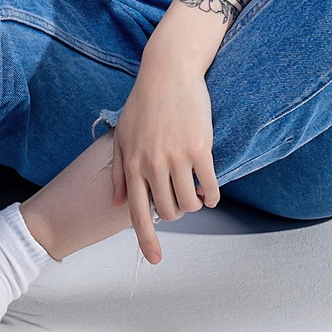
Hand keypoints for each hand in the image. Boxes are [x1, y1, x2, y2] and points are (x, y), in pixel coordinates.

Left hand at [110, 36, 218, 263]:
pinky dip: (213, 195)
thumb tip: (117, 202)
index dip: (147, 240)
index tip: (155, 259)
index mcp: (132, 164)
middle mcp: (152, 164)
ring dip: (196, 203)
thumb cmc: (144, 102)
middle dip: (177, 212)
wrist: (168, 72)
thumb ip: (119, 170)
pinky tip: (211, 191)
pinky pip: (210, 186)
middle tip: (180, 198)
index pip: (139, 213)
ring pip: (191, 202)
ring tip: (196, 192)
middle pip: (170, 211)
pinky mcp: (199, 148)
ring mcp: (176, 157)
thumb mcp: (122, 135)